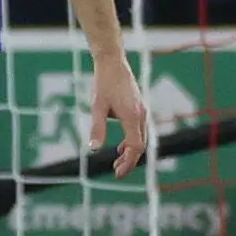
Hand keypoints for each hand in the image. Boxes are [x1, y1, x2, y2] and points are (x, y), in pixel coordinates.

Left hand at [89, 53, 149, 178]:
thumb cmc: (103, 83)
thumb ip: (97, 128)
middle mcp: (141, 115)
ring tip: (117, 161)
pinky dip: (132, 141)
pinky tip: (121, 146)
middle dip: (129, 161)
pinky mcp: (139, 108)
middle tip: (116, 171)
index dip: (128, 163)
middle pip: (141, 146)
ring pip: (141, 138)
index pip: (135, 147)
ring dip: (131, 152)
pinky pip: (139, 130)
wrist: (112, 62)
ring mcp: (142, 111)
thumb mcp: (96, 106)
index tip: (117, 173)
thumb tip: (93, 149)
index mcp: (132, 116)